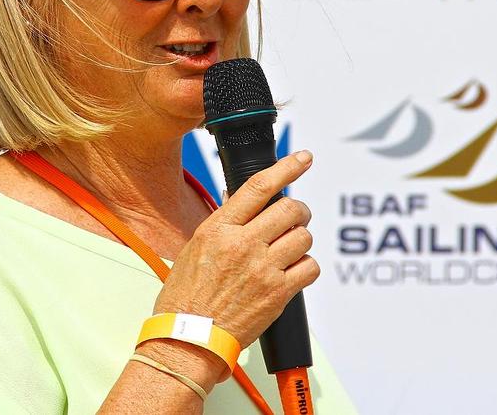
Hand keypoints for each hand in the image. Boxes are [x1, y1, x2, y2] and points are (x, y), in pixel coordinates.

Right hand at [147, 151, 318, 379]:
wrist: (189, 338)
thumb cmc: (185, 296)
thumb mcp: (194, 247)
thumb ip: (222, 224)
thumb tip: (239, 200)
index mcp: (219, 229)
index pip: (260, 187)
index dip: (287, 167)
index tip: (303, 158)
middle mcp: (243, 244)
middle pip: (290, 209)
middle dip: (298, 211)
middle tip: (294, 218)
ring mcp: (263, 269)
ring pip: (304, 236)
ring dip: (301, 239)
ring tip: (288, 248)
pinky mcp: (278, 293)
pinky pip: (310, 267)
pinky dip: (306, 267)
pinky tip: (292, 271)